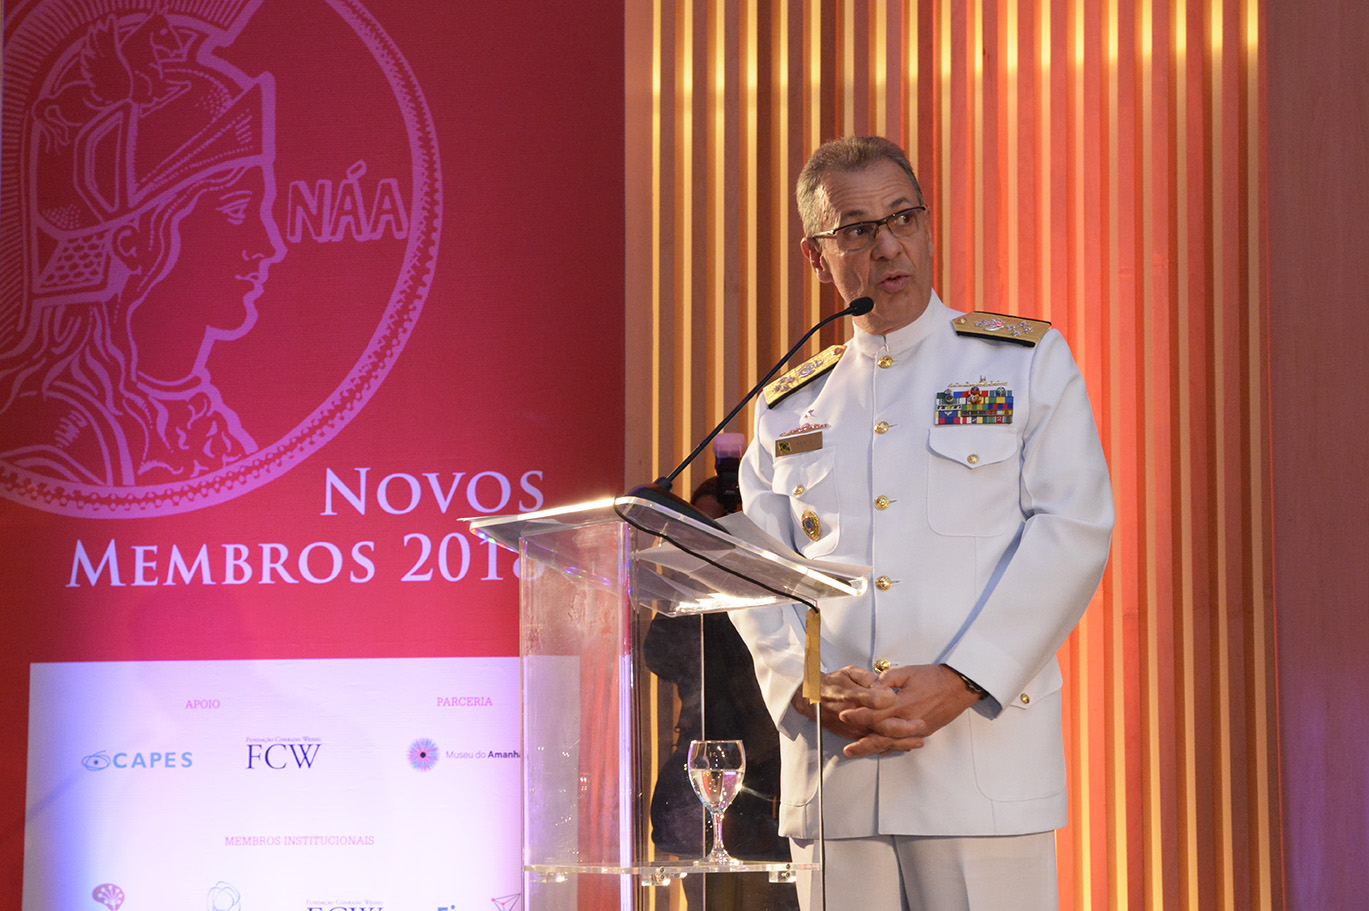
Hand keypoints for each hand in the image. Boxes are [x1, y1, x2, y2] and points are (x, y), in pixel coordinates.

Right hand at [790, 665, 927, 753]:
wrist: (813, 700)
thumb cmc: (832, 685)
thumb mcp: (848, 672)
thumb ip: (864, 676)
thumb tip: (878, 681)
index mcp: (853, 696)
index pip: (872, 699)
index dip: (886, 698)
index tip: (898, 695)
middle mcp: (855, 716)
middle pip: (881, 724)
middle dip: (903, 727)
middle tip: (920, 724)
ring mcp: (855, 729)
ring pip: (880, 739)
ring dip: (901, 741)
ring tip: (918, 741)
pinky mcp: (855, 736)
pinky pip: (874, 744)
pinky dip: (890, 747)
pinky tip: (904, 747)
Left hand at [837, 664, 979, 756]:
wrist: (958, 687)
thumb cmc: (934, 677)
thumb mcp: (908, 671)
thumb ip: (888, 678)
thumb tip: (872, 686)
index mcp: (903, 704)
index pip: (875, 714)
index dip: (858, 716)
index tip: (844, 715)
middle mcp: (909, 720)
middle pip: (881, 736)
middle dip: (862, 743)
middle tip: (847, 749)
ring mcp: (917, 729)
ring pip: (892, 743)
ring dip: (874, 749)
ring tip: (858, 753)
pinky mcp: (923, 732)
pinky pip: (903, 743)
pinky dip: (890, 748)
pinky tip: (880, 750)